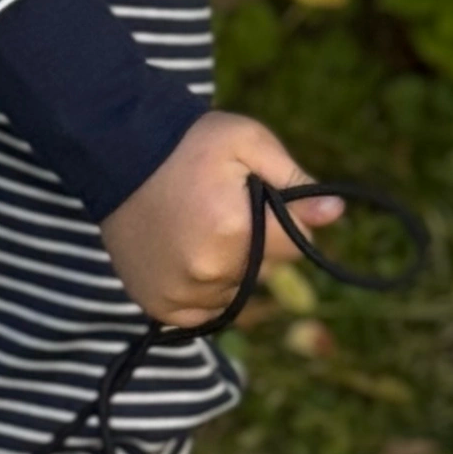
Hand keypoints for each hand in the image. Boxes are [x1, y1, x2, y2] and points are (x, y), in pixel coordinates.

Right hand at [101, 111, 342, 329]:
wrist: (116, 152)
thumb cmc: (188, 144)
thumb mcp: (247, 142)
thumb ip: (293, 178)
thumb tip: (336, 212)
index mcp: (235, 228)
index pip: (295, 244)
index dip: (283, 218)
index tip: (255, 197)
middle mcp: (207, 269)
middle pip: (266, 271)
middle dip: (256, 242)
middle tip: (220, 208)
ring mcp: (180, 292)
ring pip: (235, 291)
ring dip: (228, 266)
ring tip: (197, 228)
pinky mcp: (158, 304)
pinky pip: (204, 311)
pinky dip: (202, 289)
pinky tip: (186, 254)